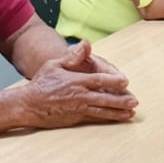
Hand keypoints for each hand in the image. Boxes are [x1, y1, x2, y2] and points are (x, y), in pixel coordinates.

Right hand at [19, 44, 137, 127]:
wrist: (28, 105)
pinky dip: (106, 119)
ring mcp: (77, 109)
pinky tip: (116, 119)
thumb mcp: (55, 65)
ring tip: (130, 114)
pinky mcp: (75, 119)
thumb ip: (73, 56)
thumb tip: (86, 43)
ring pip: (101, 110)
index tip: (125, 82)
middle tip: (134, 102)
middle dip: (120, 100)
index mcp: (75, 81)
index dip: (113, 81)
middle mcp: (79, 96)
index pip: (98, 80)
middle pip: (104, 98)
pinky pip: (94, 118)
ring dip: (117, 112)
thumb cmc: (41, 83)